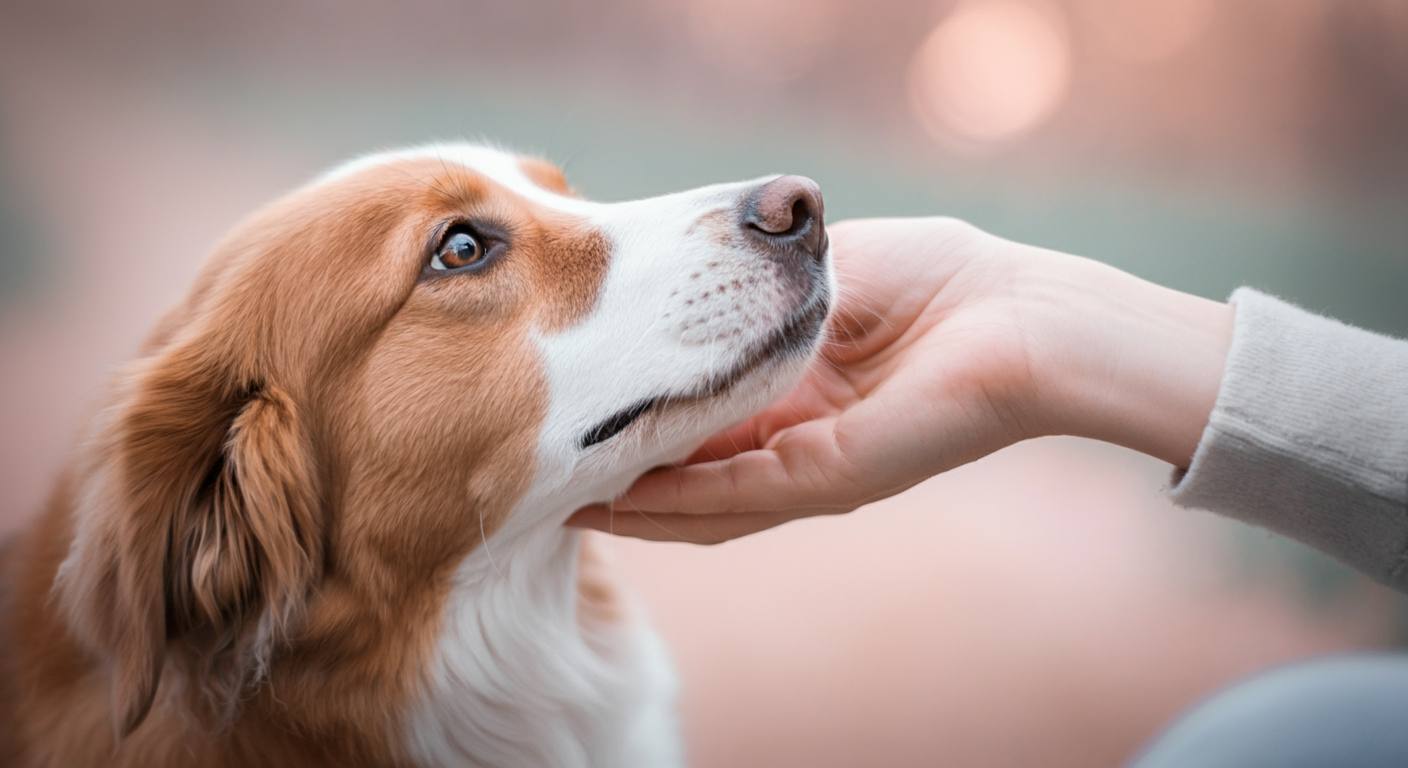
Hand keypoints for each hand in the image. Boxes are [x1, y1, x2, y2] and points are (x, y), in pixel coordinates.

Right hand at [567, 217, 1232, 542]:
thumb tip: (675, 273)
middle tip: (546, 463)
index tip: (576, 401)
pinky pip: (728, 499)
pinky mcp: (821, 480)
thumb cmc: (932, 277)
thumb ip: (745, 285)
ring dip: (630, 503)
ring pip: (694, 501)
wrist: (1011, 315)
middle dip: (618, 472)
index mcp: (784, 387)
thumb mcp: (810, 272)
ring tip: (560, 496)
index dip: (636, 414)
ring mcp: (801, 468)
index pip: (693, 415)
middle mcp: (785, 437)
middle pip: (684, 470)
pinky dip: (669, 503)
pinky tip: (614, 500)